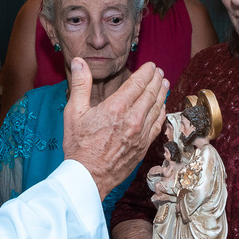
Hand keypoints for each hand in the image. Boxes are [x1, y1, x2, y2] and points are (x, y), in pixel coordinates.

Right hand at [64, 59, 167, 198]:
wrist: (88, 176)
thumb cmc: (79, 146)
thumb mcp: (74, 112)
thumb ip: (80, 84)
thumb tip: (79, 62)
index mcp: (116, 108)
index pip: (138, 83)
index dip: (146, 72)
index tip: (151, 65)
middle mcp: (132, 119)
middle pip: (150, 93)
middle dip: (156, 80)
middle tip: (159, 72)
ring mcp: (141, 134)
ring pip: (157, 108)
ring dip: (162, 93)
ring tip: (164, 83)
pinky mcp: (143, 146)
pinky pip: (158, 125)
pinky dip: (162, 112)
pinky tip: (162, 107)